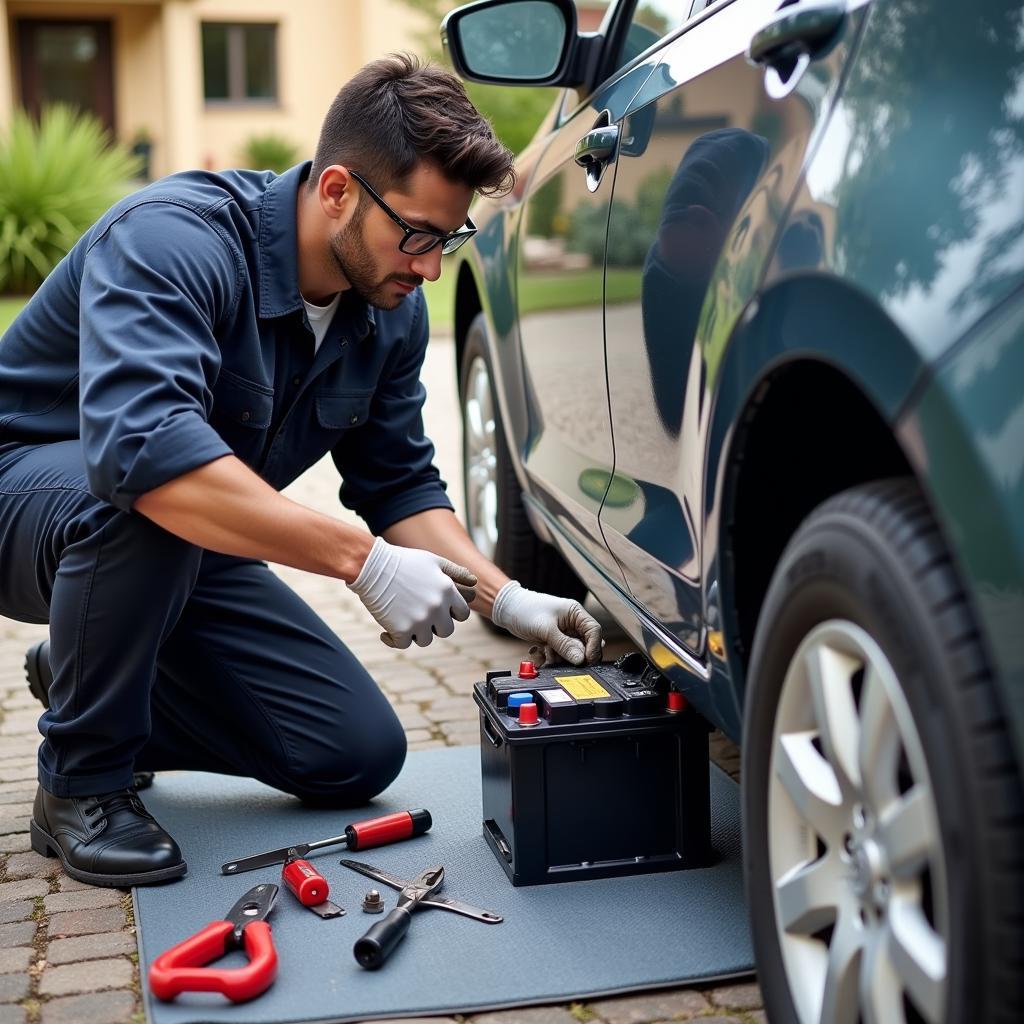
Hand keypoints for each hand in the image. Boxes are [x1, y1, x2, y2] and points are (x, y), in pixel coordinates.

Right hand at [348, 537, 476, 648]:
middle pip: (446, 630)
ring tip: (403, 619)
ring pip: (425, 640)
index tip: (439, 610)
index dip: (452, 613)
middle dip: (436, 625)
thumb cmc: (403, 561)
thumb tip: (474, 582)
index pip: (463, 614)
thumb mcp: (433, 561)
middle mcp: (437, 607)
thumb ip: (455, 572)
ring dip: (416, 632)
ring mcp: (420, 620)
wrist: (372, 566)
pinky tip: (386, 631)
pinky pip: (403, 644)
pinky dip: (394, 639)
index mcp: (447, 591)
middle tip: (420, 615)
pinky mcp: (401, 630)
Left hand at [490, 581, 601, 665]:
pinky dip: (550, 657)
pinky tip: (539, 653)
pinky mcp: (553, 640)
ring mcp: (563, 632)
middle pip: (584, 644)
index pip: (594, 631)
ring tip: (546, 653)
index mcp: (575, 613)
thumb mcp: (546, 629)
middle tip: (563, 661)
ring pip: (571, 652)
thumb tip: (580, 660)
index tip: (586, 661)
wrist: (507, 610)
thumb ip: (565, 645)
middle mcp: (572, 623)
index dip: (593, 648)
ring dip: (559, 657)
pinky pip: (558, 654)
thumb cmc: (526, 610)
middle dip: (573, 655)